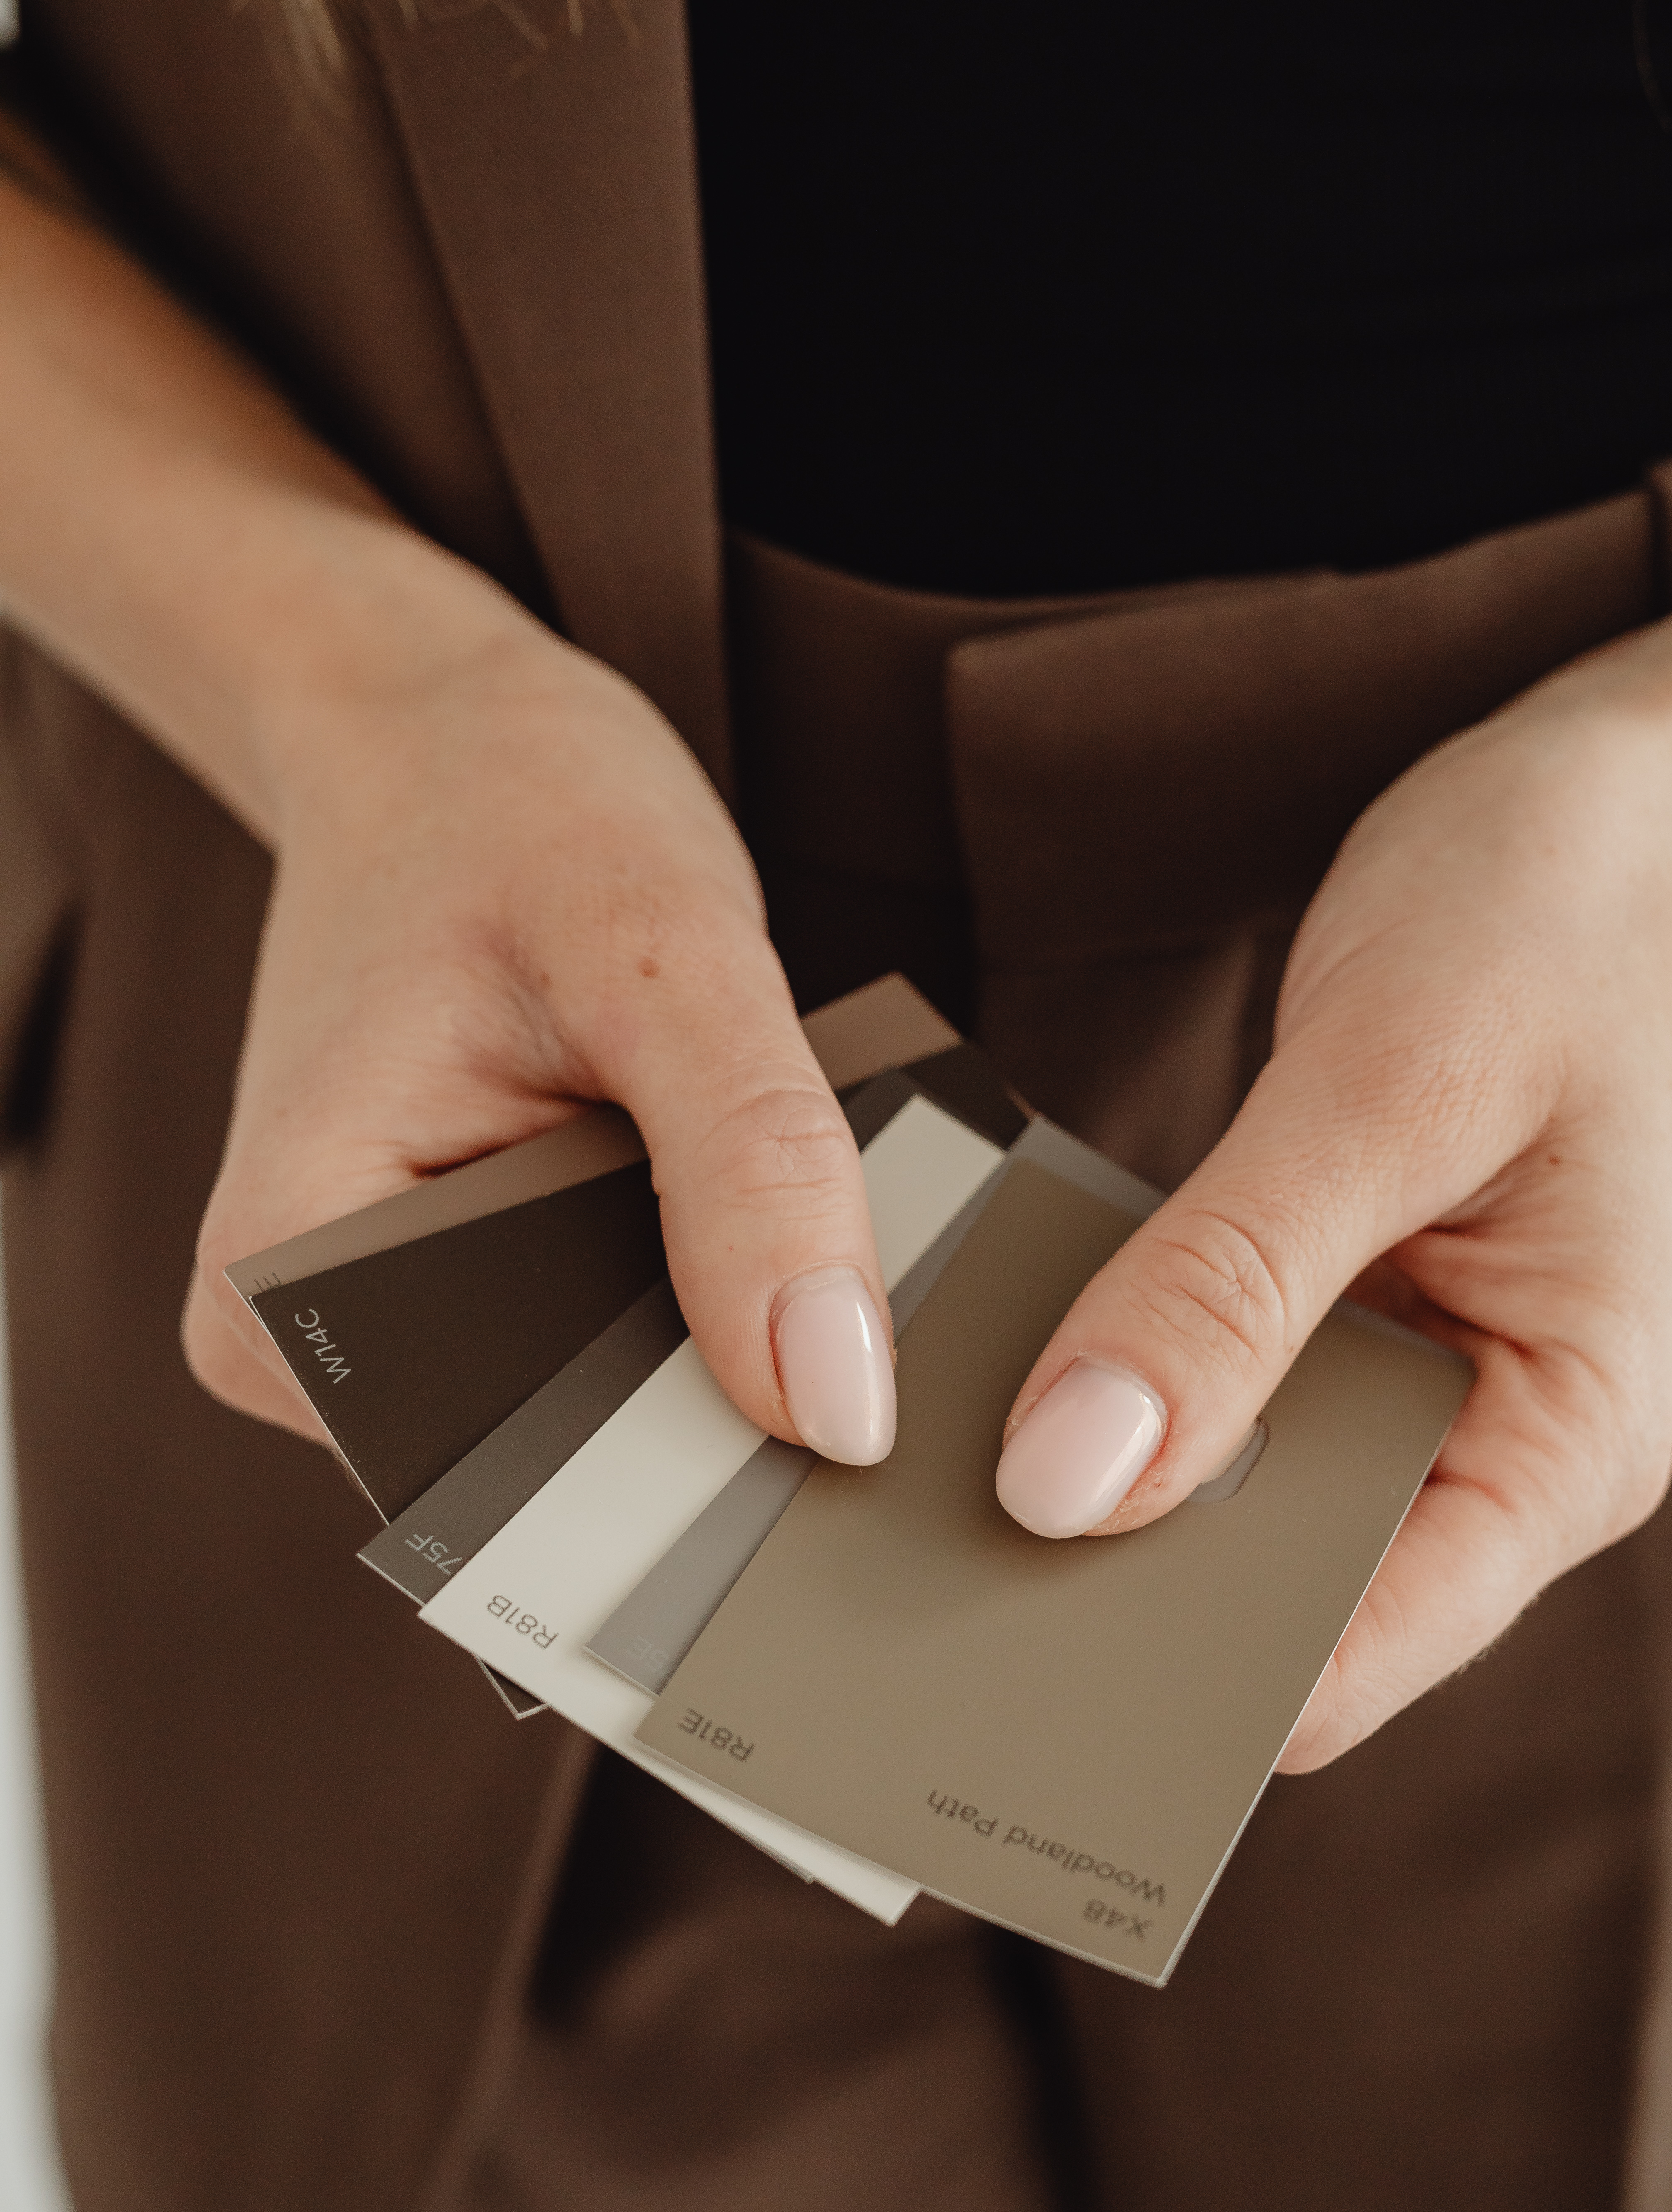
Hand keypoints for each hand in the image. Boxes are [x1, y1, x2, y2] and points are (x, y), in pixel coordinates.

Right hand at [183, 583, 895, 1468]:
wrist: (437, 741)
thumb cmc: (515, 807)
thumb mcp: (667, 951)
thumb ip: (755, 1168)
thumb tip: (834, 1404)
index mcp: (281, 1273)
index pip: (516, 1471)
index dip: (696, 1464)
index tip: (850, 1442)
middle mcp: (296, 1334)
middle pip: (559, 1459)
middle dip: (718, 1394)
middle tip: (847, 1304)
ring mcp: (373, 1324)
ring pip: (596, 1415)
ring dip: (717, 1337)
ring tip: (783, 1226)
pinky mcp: (448, 1293)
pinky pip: (602, 1350)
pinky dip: (696, 1294)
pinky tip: (742, 1220)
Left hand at [994, 564, 1671, 1769]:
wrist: (1612, 808)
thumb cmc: (1549, 923)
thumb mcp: (1385, 1091)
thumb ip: (1229, 1286)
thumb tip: (1068, 1481)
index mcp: (1561, 1445)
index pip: (1346, 1660)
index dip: (1162, 1679)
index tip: (975, 1651)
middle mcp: (1485, 1453)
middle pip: (1268, 1606)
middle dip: (1101, 1589)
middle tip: (894, 1564)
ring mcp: (1406, 1390)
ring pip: (1218, 1509)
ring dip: (1082, 1482)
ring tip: (908, 1470)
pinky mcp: (1334, 1319)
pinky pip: (1205, 1394)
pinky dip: (1106, 1381)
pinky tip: (988, 1358)